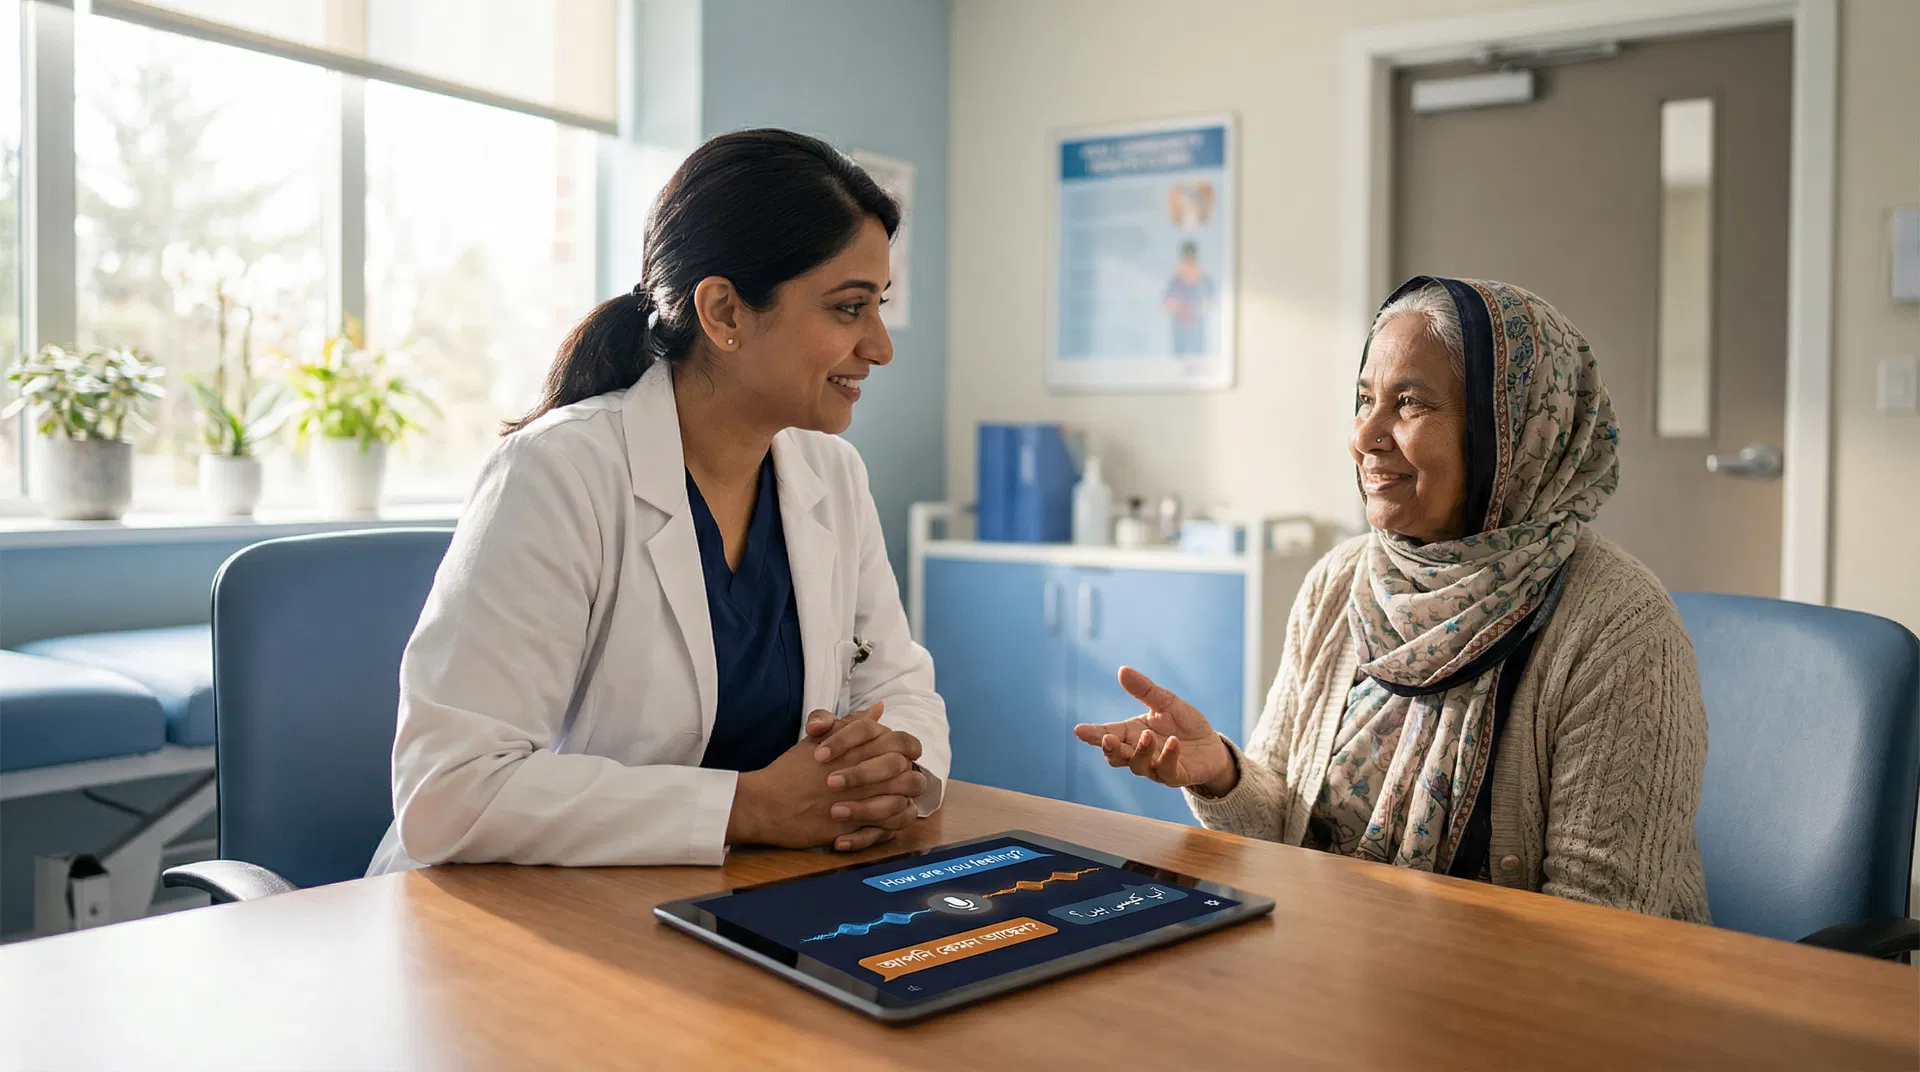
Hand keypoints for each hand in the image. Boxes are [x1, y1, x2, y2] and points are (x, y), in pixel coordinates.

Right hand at [728, 702, 925, 851]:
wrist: (766, 804)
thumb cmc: (790, 770)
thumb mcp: (821, 740)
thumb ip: (852, 725)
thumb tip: (879, 708)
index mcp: (856, 749)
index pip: (901, 743)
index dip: (909, 749)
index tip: (904, 757)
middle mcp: (862, 774)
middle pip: (906, 772)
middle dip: (909, 777)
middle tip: (900, 781)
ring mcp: (858, 801)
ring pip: (901, 801)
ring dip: (901, 802)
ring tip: (893, 802)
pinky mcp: (852, 827)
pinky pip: (886, 829)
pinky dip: (889, 828)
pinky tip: (883, 824)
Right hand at [1072, 667, 1237, 795]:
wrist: (1212, 747)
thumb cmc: (1185, 725)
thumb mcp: (1166, 702)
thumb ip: (1145, 690)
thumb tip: (1122, 670)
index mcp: (1132, 733)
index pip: (1107, 734)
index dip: (1092, 734)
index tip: (1079, 730)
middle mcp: (1139, 752)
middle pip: (1116, 756)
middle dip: (1109, 749)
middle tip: (1108, 739)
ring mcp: (1155, 767)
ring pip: (1138, 766)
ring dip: (1140, 751)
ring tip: (1148, 735)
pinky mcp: (1175, 776)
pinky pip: (1167, 771)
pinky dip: (1168, 756)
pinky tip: (1173, 743)